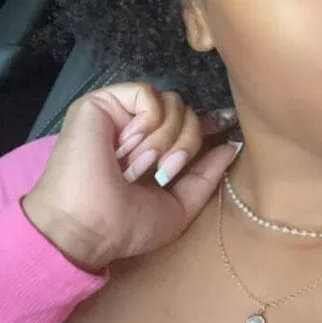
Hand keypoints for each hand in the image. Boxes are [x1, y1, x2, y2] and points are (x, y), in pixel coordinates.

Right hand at [22, 83, 239, 271]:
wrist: (90, 227)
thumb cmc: (128, 226)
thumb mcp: (179, 207)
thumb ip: (206, 176)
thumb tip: (232, 145)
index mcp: (154, 152)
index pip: (188, 124)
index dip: (210, 122)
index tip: (229, 122)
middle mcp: (138, 130)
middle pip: (187, 113)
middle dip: (185, 144)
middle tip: (161, 172)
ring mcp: (120, 115)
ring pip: (172, 103)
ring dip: (164, 140)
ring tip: (138, 165)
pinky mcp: (102, 103)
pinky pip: (148, 95)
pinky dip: (147, 122)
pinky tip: (128, 145)